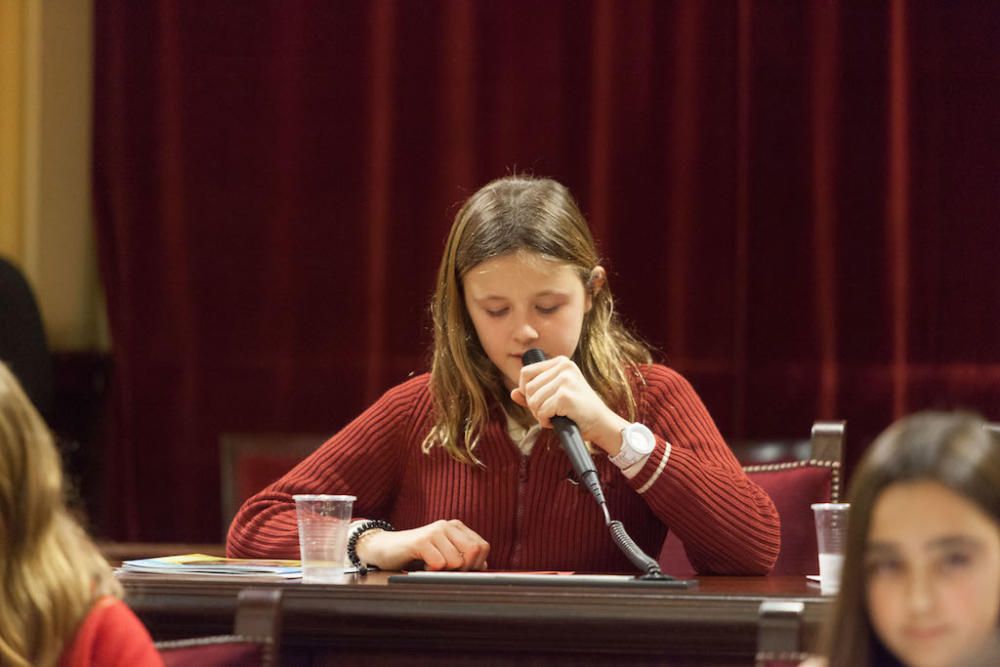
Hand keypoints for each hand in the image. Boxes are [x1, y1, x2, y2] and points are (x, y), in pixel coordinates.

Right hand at [355, 519, 489, 570]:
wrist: (386, 548)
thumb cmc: (418, 555)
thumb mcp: (444, 555)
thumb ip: (464, 559)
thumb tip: (484, 566)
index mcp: (457, 527)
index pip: (483, 547)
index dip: (476, 564)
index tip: (461, 570)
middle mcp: (448, 525)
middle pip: (473, 552)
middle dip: (463, 569)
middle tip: (446, 571)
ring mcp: (434, 531)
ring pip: (456, 561)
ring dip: (443, 571)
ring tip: (430, 565)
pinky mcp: (421, 541)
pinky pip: (438, 564)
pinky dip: (430, 571)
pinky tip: (421, 565)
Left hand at [510, 355, 629, 454]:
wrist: (601, 423)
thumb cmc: (577, 410)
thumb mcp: (554, 397)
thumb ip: (534, 394)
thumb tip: (513, 393)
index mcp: (561, 362)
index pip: (526, 372)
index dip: (525, 391)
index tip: (537, 401)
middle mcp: (564, 367)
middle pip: (527, 388)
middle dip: (533, 405)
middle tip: (548, 412)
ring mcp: (565, 380)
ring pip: (533, 400)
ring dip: (539, 414)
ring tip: (554, 416)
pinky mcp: (565, 396)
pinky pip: (542, 411)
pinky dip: (546, 421)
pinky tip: (559, 420)